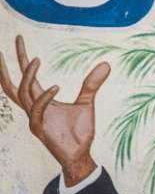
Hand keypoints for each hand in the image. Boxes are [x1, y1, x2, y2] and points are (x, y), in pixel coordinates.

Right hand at [0, 35, 109, 186]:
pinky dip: (44, 97)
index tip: (19, 38)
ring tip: (36, 60)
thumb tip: (106, 64)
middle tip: (13, 43)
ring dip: (28, 76)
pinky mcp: (40, 129)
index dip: (21, 58)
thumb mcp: (87, 103)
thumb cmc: (79, 132)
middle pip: (12, 84)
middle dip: (7, 66)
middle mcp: (33, 108)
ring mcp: (34, 118)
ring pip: (23, 93)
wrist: (81, 154)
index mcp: (40, 100)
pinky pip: (37, 110)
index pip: (26, 76)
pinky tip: (55, 86)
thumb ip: (92, 84)